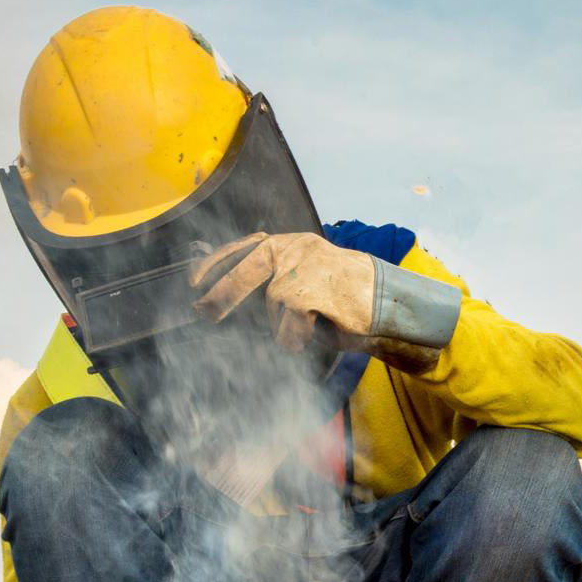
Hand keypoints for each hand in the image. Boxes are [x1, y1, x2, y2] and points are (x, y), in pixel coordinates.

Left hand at [192, 232, 374, 353]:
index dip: (216, 263)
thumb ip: (276, 280)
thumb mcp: (308, 280)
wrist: (388, 301)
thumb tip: (227, 295)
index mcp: (292, 243)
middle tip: (203, 311)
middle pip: (246, 268)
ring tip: (307, 327)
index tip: (193, 279)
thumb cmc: (348, 296)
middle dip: (221, 293)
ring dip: (283, 325)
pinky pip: (288, 324)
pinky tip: (311, 335)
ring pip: (272, 305)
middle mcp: (295, 248)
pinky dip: (295, 337)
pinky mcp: (309, 291)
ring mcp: (302, 268)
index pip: (245, 246)